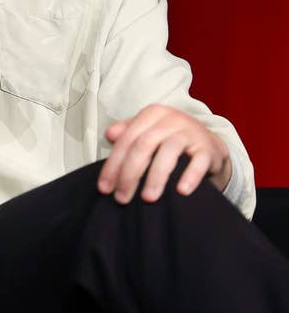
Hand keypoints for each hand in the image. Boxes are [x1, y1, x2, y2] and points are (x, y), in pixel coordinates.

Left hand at [98, 104, 230, 203]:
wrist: (208, 145)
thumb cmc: (170, 140)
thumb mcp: (147, 132)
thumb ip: (127, 133)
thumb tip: (109, 135)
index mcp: (152, 114)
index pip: (127, 140)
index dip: (113, 164)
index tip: (105, 188)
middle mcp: (171, 119)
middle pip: (144, 146)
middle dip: (130, 174)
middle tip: (122, 198)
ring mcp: (191, 132)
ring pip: (168, 152)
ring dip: (156, 177)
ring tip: (147, 198)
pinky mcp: (208, 148)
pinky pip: (198, 162)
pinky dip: (190, 176)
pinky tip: (181, 191)